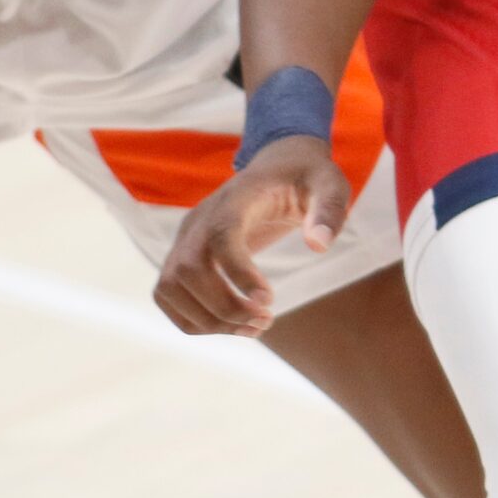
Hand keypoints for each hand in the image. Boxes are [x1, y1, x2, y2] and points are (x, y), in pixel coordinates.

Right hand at [153, 138, 353, 337]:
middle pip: (187, 269)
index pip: (221, 234)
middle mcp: (202, 217)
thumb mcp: (330, 185)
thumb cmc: (305, 179)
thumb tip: (319, 244)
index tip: (269, 301)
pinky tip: (234, 326)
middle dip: (224, 307)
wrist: (277, 168)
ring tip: (253, 328)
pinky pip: (168, 295)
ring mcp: (186, 236)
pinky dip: (194, 320)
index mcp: (237, 198)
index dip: (237, 272)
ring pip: (170, 287)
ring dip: (207, 320)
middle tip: (266, 319)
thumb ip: (329, 209)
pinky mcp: (182, 254)